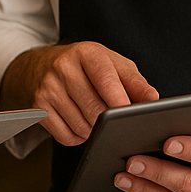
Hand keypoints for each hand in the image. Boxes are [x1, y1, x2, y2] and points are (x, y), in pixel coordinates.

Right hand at [2, 42, 157, 145]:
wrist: (39, 65)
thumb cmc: (83, 66)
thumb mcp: (111, 63)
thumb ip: (134, 81)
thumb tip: (152, 100)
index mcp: (86, 53)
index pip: (105, 80)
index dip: (120, 101)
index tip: (130, 116)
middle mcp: (63, 68)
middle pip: (94, 109)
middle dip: (109, 122)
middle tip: (114, 121)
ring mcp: (48, 88)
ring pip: (82, 127)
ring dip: (94, 131)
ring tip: (93, 117)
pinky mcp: (38, 108)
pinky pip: (66, 137)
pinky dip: (78, 137)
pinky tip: (78, 122)